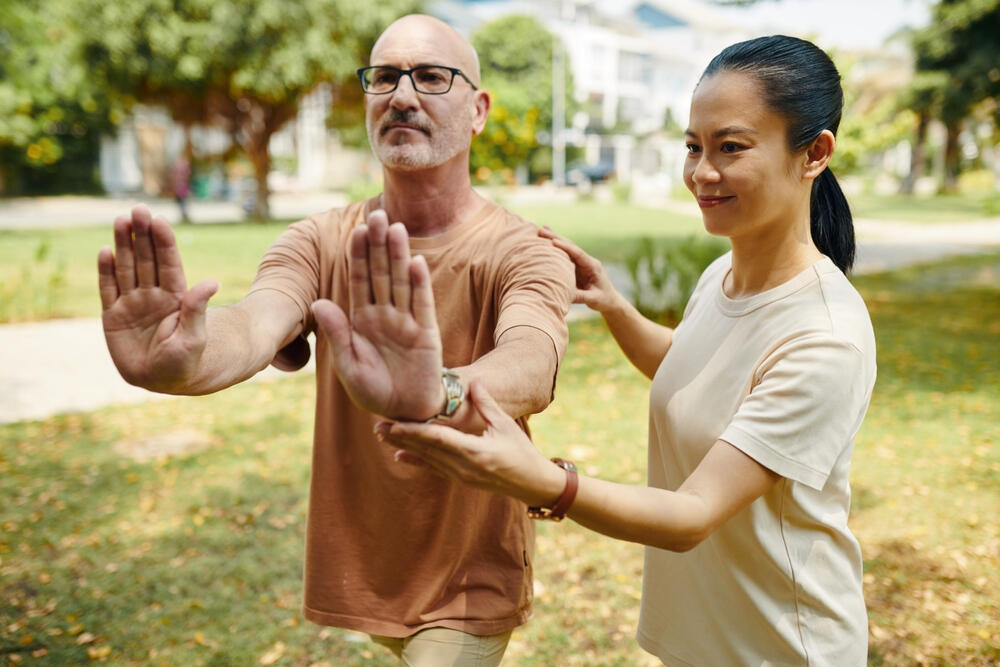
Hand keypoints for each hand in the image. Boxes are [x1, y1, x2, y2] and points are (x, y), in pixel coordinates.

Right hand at [98, 205, 218, 391]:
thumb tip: (211, 282)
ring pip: (127, 268)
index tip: (159, 221)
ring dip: (123, 245)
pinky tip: (105, 251)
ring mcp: (132, 303)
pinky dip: (106, 271)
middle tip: (138, 209)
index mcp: (175, 297)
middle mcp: (153, 294)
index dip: (164, 242)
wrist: (162, 380)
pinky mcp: (113, 315)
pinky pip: (108, 289)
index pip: (169, 264)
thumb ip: (197, 310)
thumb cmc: (184, 360)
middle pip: (147, 259)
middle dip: (143, 235)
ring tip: (121, 220)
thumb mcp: (194, 337)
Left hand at [311, 210, 443, 420]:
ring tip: (396, 228)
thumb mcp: (347, 364)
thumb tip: (317, 301)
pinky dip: (420, 284)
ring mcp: (407, 322)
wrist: (403, 413)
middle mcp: (384, 314)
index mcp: (361, 320)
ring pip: (402, 282)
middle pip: (382, 273)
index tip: (356, 230)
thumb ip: (336, 333)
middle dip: (379, 245)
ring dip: (399, 256)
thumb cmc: (373, 391)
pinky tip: (417, 262)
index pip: (360, 280)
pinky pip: (423, 305)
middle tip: (377, 214)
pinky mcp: (426, 334)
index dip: (358, 256)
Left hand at [376, 380, 563, 506]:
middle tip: (378, 425)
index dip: (415, 431)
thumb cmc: (522, 451)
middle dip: (402, 437)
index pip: (438, 439)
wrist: (532, 483)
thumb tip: (474, 381)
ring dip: (404, 446)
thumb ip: (486, 404)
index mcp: (475, 452)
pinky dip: (416, 460)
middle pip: (426, 449)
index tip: (395, 423)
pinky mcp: (460, 479)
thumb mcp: (506, 425)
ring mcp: (461, 475)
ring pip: (427, 458)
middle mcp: (464, 466)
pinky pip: (434, 468)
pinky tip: (400, 455)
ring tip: (383, 435)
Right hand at [538, 226, 620, 312]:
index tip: (553, 242)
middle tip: (541, 231)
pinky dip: (555, 248)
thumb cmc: (603, 299)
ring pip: (567, 248)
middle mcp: (587, 261)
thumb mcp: (594, 299)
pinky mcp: (575, 266)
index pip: (578, 254)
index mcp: (593, 266)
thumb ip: (581, 296)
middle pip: (571, 246)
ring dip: (554, 239)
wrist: (609, 299)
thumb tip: (565, 294)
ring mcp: (581, 262)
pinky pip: (564, 255)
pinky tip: (546, 240)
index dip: (566, 248)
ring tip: (540, 230)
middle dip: (556, 238)